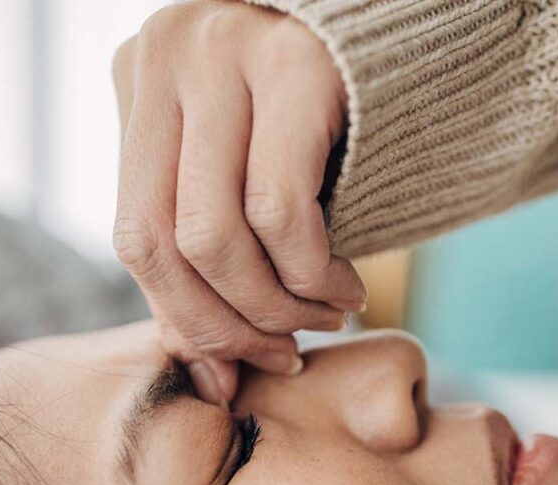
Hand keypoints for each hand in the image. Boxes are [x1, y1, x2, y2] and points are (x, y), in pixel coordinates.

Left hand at [113, 1, 365, 404]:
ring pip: (215, 233)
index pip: (136, 233)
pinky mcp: (297, 64)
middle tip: (285, 350)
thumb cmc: (328, 117)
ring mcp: (225, 51)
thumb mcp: (245, 176)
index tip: (239, 364)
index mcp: (141, 78)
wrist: (421, 29)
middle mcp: (168, 54)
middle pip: (164, 239)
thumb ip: (209, 263)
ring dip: (276, 305)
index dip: (188, 319)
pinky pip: (280, 210)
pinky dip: (310, 273)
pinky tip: (344, 287)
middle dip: (228, 323)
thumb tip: (208, 378)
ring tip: (326, 317)